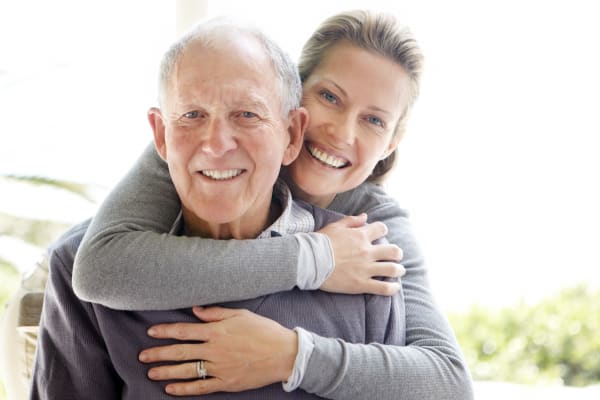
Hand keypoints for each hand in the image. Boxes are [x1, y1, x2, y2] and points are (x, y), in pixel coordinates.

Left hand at [138, 306, 297, 395]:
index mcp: (217, 331)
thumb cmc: (264, 330)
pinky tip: (170, 389)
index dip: (165, 331)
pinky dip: (184, 389)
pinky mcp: (226, 383)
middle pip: (180, 352)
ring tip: (150, 372)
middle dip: (159, 353)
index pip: (184, 331)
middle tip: (142, 355)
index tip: (151, 332)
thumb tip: (195, 310)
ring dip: (166, 371)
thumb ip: (215, 313)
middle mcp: (215, 350)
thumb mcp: (241, 314)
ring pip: (186, 370)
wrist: (283, 353)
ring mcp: (219, 368)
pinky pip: (200, 387)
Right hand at [318, 213, 404, 295]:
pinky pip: (384, 288)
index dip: (383, 231)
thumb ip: (351, 220)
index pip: (382, 229)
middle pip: (394, 251)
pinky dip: (392, 288)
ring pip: (393, 269)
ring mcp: (365, 269)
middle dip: (397, 253)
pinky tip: (394, 287)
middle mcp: (366, 251)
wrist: (309, 261)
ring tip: (398, 271)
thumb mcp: (335, 226)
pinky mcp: (361, 284)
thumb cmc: (320, 242)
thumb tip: (365, 216)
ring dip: (398, 270)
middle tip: (395, 256)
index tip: (380, 235)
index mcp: (360, 236)